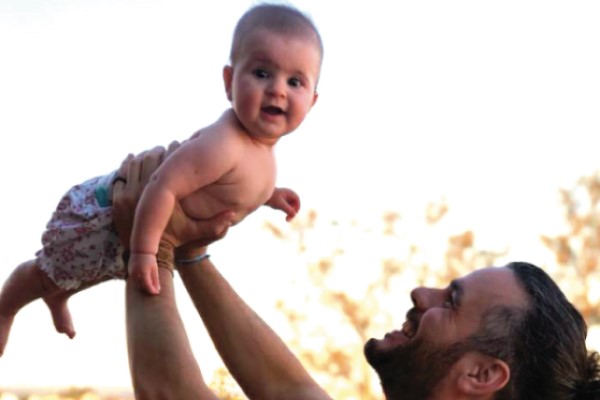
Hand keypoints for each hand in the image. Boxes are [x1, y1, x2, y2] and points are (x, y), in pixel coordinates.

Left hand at [112, 142, 232, 249]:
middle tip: (169, 148)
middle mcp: (145, 194)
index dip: (176, 150)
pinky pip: (121, 174)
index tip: (183, 148)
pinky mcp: (118, 200)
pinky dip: (128, 165)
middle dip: (160, 150)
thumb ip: (217, 226)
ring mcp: (128, 197)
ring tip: (156, 154)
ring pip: (135, 162)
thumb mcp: (200, 233)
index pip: (170, 161)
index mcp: (167, 198)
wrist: (151, 256)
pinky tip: (136, 161)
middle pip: (150, 157)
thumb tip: (232, 214)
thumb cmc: (179, 240)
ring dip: (145, 156)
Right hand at [129, 252, 160, 294]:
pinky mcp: (129, 272)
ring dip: (143, 287)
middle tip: (154, 292)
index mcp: (144, 271)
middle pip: (141, 286)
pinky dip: (139, 283)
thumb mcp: (154, 269)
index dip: (152, 290)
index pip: (147, 284)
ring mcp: (131, 272)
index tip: (157, 293)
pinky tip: (143, 283)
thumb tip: (158, 290)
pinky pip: (134, 280)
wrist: (140, 250)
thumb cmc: (149, 259)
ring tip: (149, 288)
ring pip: (137, 284)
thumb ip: (155, 280)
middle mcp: (136, 272)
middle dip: (148, 290)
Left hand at [265, 187, 300, 221]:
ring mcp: (285, 198)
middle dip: (292, 212)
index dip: (297, 207)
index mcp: (289, 192)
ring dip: (289, 213)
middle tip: (288, 220)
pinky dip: (285, 212)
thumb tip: (295, 214)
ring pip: (291, 207)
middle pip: (294, 204)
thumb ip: (288, 209)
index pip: (297, 199)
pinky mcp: (282, 202)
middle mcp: (288, 195)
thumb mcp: (280, 204)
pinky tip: (281, 213)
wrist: (261, 196)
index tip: (294, 214)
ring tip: (286, 220)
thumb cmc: (271, 198)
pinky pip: (287, 208)